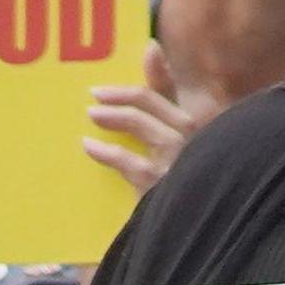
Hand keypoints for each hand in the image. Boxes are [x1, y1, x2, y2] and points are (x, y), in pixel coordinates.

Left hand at [84, 43, 205, 193]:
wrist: (171, 236)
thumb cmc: (165, 190)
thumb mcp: (160, 148)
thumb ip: (154, 109)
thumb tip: (144, 56)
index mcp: (194, 131)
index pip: (173, 93)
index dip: (159, 70)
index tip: (145, 48)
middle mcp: (194, 144)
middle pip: (158, 106)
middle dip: (125, 94)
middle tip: (95, 94)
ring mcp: (181, 166)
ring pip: (151, 129)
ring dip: (119, 117)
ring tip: (92, 115)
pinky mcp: (163, 189)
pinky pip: (134, 163)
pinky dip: (109, 153)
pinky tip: (90, 147)